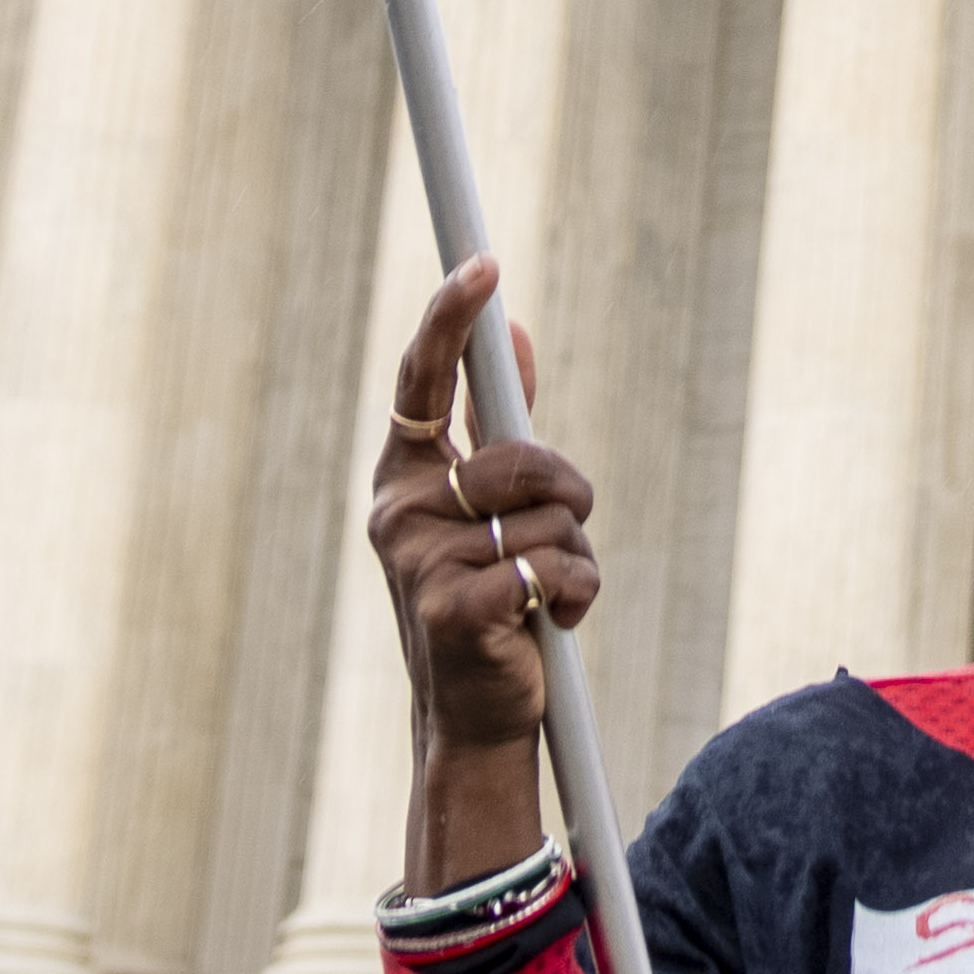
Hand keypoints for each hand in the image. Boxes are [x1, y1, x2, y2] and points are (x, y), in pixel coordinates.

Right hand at [371, 254, 608, 885]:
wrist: (476, 710)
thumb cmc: (488, 597)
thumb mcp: (490, 508)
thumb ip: (495, 423)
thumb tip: (512, 332)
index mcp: (405, 478)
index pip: (421, 383)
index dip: (450, 319)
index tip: (483, 264)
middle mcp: (398, 512)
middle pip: (522, 455)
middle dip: (568, 491)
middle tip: (562, 531)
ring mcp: (418, 563)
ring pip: (547, 518)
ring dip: (575, 556)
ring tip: (546, 593)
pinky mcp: (451, 611)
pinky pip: (548, 570)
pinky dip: (573, 596)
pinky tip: (549, 624)